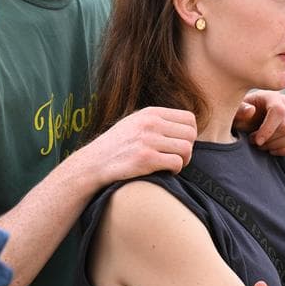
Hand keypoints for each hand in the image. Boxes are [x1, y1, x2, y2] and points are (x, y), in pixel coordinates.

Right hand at [77, 106, 195, 186]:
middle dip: (188, 148)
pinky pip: (177, 162)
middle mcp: (151, 123)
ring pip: (186, 148)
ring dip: (183, 160)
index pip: (189, 118)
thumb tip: (186, 126)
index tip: (178, 144)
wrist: (93, 163)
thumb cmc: (117, 146)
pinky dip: (175, 170)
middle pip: (191, 134)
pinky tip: (166, 172)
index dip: (189, 134)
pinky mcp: (146, 159)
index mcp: (150, 113)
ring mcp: (148, 140)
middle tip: (176, 157)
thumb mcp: (135, 123)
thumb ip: (157, 121)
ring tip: (171, 164)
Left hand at [233, 90, 284, 154]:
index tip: (256, 141)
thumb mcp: (234, 114)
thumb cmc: (240, 117)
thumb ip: (239, 112)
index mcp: (271, 96)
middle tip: (255, 143)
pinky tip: (273, 149)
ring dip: (278, 146)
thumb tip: (251, 110)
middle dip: (270, 140)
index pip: (279, 111)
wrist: (247, 122)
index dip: (268, 129)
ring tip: (263, 146)